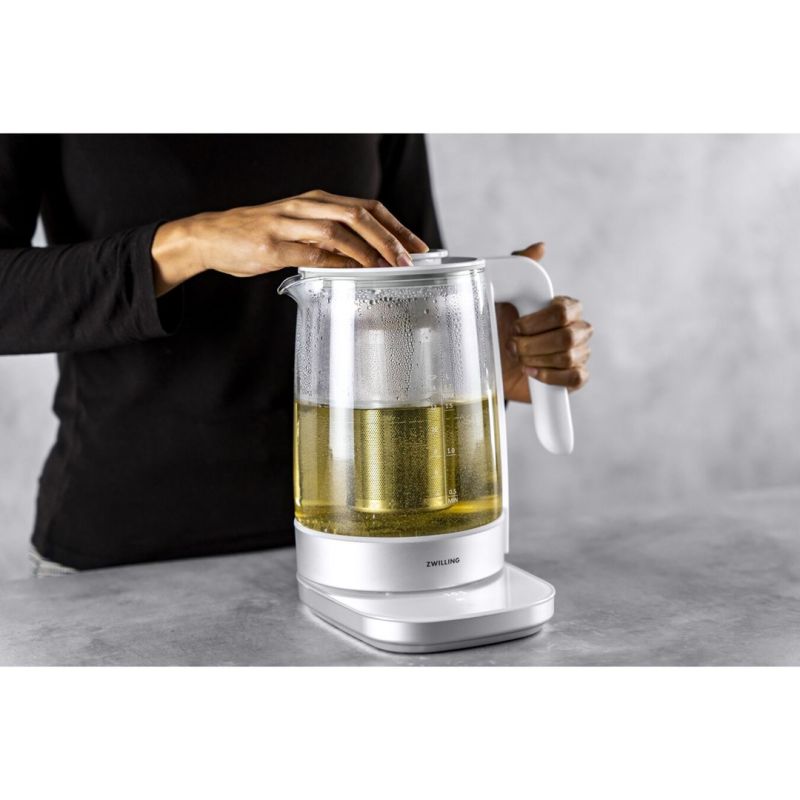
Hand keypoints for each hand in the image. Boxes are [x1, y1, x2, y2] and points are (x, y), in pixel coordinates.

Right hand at [150, 189, 428, 295]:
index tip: (418, 246)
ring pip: (338, 230)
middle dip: (389, 237)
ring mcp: (288, 224)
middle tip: (409, 259)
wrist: (211, 236)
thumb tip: (365, 258)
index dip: (396, 226)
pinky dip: (337, 263)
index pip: (367, 207)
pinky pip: (311, 253)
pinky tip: (354, 274)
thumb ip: (329, 240)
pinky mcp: (272, 245)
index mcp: (316, 201)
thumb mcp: (298, 230)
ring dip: (368, 250)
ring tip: (389, 267)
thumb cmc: (257, 235)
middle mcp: (305, 206)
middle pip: (358, 214)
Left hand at [497, 242, 591, 402]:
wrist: (494, 364)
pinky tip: (533, 372)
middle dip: (534, 344)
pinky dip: (551, 376)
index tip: (516, 326)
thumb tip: (540, 247)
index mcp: (564, 308)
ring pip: (570, 358)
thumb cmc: (501, 328)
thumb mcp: (503, 297)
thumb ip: (521, 267)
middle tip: (513, 346)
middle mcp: (576, 329)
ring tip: (520, 359)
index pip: (564, 310)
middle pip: (568, 336)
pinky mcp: (573, 377)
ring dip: (537, 360)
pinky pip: (576, 378)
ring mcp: (578, 354)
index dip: (538, 322)